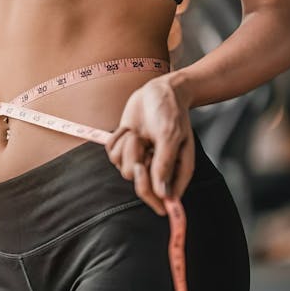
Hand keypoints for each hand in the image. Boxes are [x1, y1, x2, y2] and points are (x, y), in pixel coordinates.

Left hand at [104, 74, 194, 215]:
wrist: (157, 91)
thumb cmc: (170, 112)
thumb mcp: (170, 135)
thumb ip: (165, 164)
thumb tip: (163, 194)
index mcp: (177, 171)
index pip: (163, 199)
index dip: (152, 196)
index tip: (143, 170)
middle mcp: (158, 169)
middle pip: (140, 187)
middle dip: (136, 163)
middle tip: (139, 143)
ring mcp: (140, 160)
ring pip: (124, 169)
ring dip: (128, 148)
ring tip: (138, 132)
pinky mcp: (125, 151)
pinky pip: (112, 155)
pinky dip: (118, 140)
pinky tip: (129, 129)